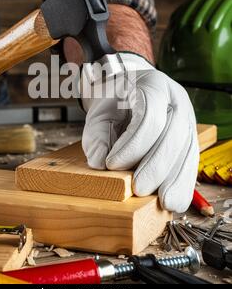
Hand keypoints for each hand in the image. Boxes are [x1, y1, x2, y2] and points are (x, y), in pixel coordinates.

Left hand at [81, 53, 199, 212]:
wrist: (133, 89)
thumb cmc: (116, 101)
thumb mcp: (100, 111)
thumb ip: (96, 135)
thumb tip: (98, 163)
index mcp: (153, 86)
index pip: (148, 116)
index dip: (132, 144)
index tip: (112, 165)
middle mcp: (176, 101)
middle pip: (174, 133)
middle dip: (157, 164)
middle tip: (139, 188)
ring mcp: (188, 118)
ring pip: (188, 149)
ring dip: (176, 179)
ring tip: (165, 202)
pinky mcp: (191, 137)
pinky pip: (191, 160)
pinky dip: (183, 182)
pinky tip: (175, 200)